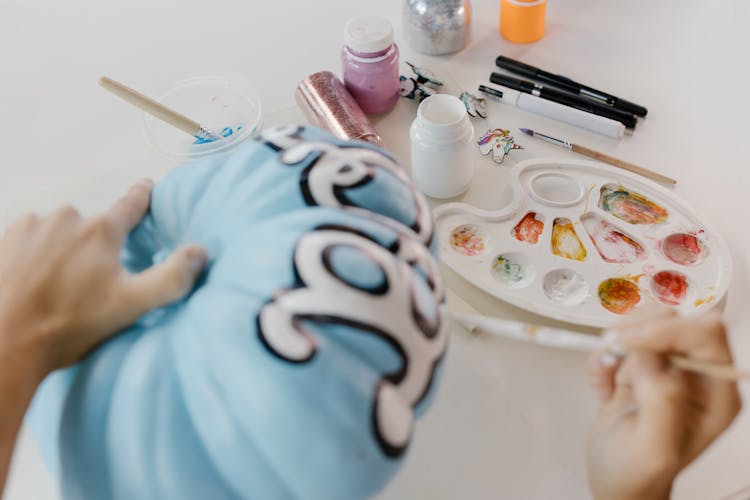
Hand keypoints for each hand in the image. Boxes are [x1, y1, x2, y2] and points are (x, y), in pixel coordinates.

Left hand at [0, 179, 206, 377]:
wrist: (4, 341)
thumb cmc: (68, 325)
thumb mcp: (131, 306)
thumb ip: (171, 278)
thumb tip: (199, 252)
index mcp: (101, 231)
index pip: (131, 204)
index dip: (143, 196)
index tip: (148, 186)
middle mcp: (66, 218)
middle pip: (93, 226)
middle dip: (96, 247)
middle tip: (91, 284)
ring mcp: (31, 226)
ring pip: (60, 231)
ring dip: (63, 250)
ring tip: (58, 287)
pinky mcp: (6, 238)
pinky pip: (31, 237)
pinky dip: (36, 254)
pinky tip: (34, 281)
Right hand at [586, 308, 740, 499]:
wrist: (615, 482)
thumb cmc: (637, 475)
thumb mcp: (654, 449)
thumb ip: (662, 402)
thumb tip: (652, 359)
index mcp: (717, 392)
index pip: (707, 333)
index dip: (668, 330)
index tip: (629, 344)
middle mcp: (697, 374)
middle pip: (676, 319)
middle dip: (638, 330)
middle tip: (612, 353)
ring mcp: (667, 367)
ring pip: (645, 322)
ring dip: (615, 343)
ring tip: (605, 376)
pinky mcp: (639, 366)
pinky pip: (619, 341)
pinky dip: (601, 357)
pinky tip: (601, 387)